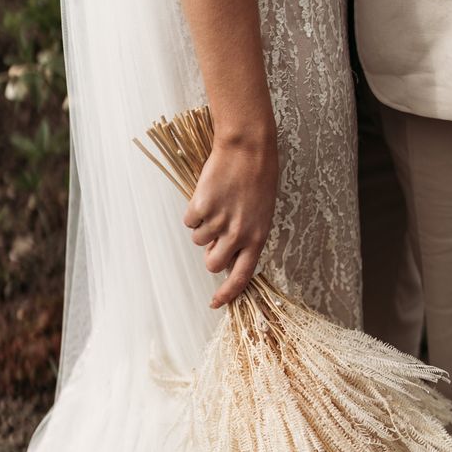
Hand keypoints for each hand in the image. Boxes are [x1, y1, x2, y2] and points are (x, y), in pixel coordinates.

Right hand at [183, 127, 277, 307]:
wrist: (248, 149)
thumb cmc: (258, 180)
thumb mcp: (261, 214)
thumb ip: (246, 238)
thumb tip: (226, 258)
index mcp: (257, 239)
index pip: (241, 276)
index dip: (227, 293)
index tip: (216, 303)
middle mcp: (238, 234)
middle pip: (213, 264)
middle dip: (209, 254)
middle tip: (214, 237)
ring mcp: (219, 221)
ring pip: (199, 240)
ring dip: (203, 227)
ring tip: (217, 204)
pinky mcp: (201, 207)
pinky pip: (189, 220)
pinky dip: (194, 211)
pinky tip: (208, 194)